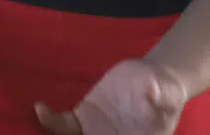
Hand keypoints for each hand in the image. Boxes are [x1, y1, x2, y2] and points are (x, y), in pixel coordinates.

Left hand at [35, 59, 188, 134]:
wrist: (153, 80)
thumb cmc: (166, 90)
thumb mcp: (168, 92)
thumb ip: (162, 96)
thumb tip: (152, 93)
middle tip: (61, 132)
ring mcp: (96, 132)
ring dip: (58, 134)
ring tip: (44, 118)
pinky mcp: (85, 118)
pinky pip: (65, 125)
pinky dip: (52, 120)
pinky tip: (41, 109)